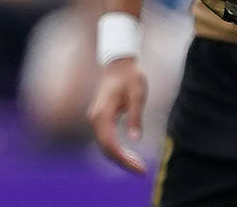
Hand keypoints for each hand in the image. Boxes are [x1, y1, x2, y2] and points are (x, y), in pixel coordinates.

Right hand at [87, 57, 147, 173]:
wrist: (119, 64)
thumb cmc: (130, 76)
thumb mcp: (137, 94)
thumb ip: (135, 116)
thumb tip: (135, 139)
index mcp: (102, 114)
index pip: (110, 144)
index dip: (123, 159)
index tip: (139, 168)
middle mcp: (95, 120)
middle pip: (106, 149)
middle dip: (123, 162)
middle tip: (141, 171)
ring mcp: (96, 120)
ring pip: (105, 146)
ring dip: (120, 158)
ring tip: (138, 166)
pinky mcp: (101, 120)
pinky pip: (106, 140)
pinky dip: (117, 150)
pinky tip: (129, 157)